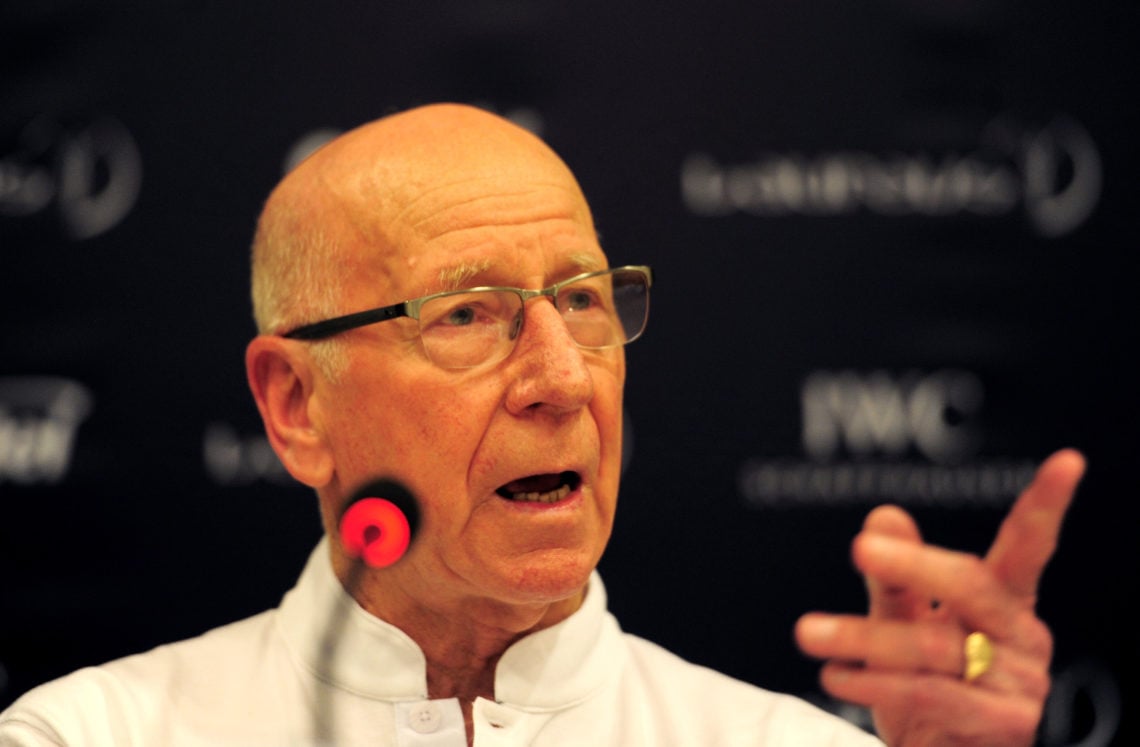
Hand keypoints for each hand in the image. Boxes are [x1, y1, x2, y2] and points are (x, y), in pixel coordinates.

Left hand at [795, 449, 1085, 746]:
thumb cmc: (933, 688)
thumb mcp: (907, 625)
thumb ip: (897, 578)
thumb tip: (883, 516)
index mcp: (1005, 601)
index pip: (1028, 547)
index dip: (1047, 504)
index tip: (1067, 461)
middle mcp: (1019, 636)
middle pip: (973, 586)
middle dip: (914, 564)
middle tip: (861, 549)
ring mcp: (1017, 684)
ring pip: (936, 646)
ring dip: (863, 638)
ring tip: (809, 633)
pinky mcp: (1003, 726)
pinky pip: (932, 694)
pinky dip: (875, 683)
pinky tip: (836, 675)